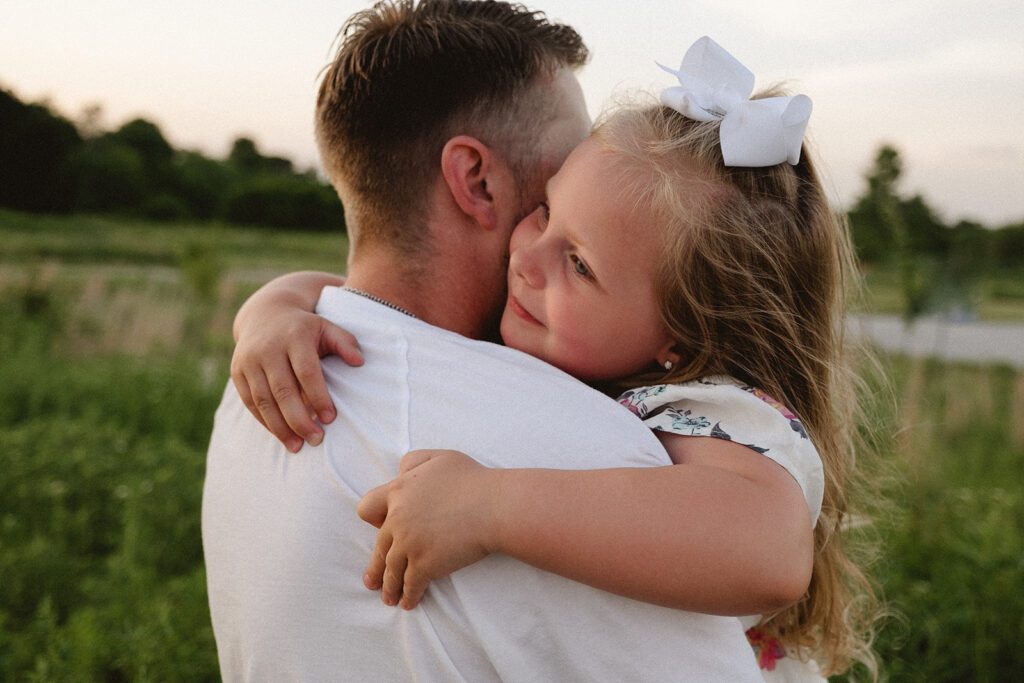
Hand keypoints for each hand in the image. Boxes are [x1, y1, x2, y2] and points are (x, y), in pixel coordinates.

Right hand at [231, 308, 362, 451]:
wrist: (265, 314)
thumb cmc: (305, 328)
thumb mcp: (327, 327)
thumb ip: (345, 343)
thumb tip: (360, 362)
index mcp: (294, 337)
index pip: (306, 372)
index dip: (318, 397)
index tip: (330, 419)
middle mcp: (268, 349)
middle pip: (283, 391)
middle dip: (299, 420)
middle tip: (317, 440)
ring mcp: (249, 361)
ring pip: (263, 400)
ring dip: (280, 427)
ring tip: (297, 446)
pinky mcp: (237, 372)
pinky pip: (250, 402)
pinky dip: (265, 421)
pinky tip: (281, 435)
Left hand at [357, 450, 500, 609]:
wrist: (494, 506)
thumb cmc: (473, 480)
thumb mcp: (439, 457)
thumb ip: (414, 461)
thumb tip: (400, 471)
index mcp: (399, 491)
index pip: (368, 508)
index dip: (374, 520)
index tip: (380, 530)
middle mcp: (397, 518)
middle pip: (378, 547)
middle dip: (376, 567)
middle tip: (372, 581)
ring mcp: (408, 544)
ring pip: (391, 570)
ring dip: (389, 586)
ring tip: (390, 598)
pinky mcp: (424, 565)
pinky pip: (410, 585)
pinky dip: (409, 596)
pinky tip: (409, 603)